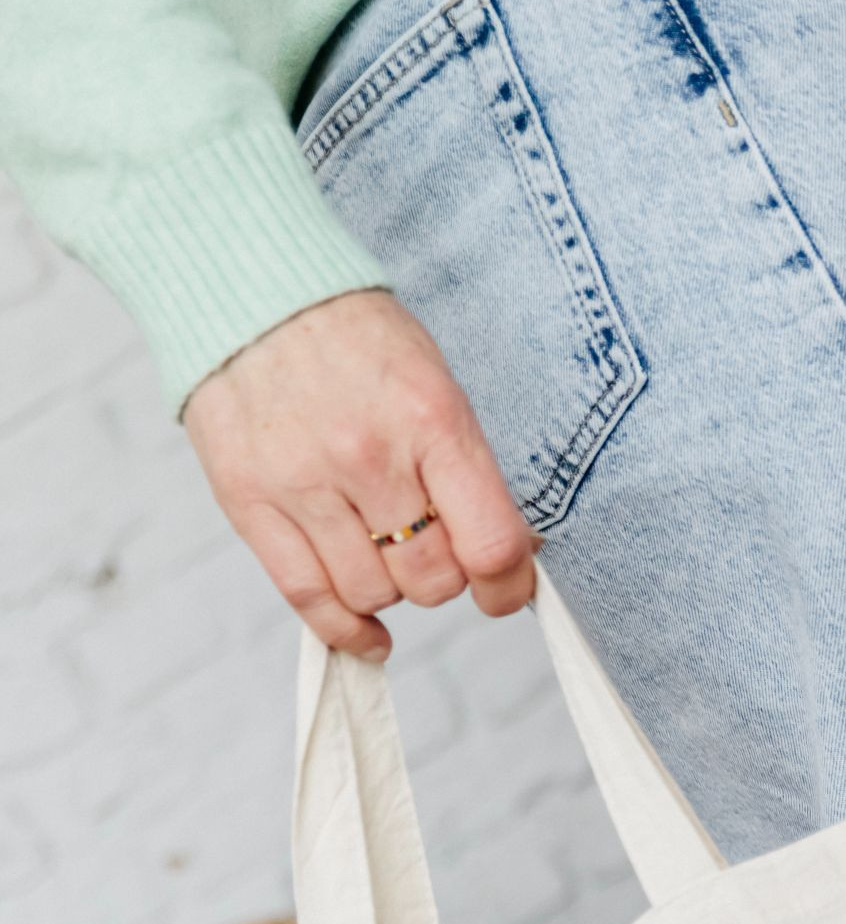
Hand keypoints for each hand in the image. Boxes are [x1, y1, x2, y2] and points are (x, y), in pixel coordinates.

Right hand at [182, 290, 537, 659]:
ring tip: (382, 551)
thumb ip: (470, 473)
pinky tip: (368, 632)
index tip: (505, 590)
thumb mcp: (435, 386)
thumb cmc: (356, 344)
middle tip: (428, 545)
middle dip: (443, 577)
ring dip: (391, 590)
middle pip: (433, 580)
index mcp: (430, 420)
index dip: (509, 586)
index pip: (491, 544)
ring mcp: (303, 481)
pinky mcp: (249, 501)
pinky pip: (308, 598)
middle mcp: (367, 454)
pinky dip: (346, 630)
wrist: (251, 291)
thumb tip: (518, 558)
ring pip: (374, 595)